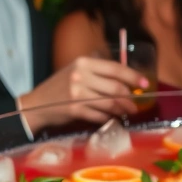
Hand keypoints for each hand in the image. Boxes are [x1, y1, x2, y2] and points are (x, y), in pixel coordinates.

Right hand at [20, 57, 146, 128]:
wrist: (36, 104)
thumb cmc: (59, 87)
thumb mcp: (76, 72)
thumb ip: (97, 74)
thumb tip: (125, 81)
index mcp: (84, 63)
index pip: (115, 68)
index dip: (133, 76)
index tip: (145, 84)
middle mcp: (81, 76)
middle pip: (116, 88)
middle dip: (130, 98)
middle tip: (136, 105)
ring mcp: (78, 93)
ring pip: (110, 103)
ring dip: (122, 110)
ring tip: (127, 112)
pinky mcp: (76, 110)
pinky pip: (100, 116)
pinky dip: (109, 119)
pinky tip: (111, 119)